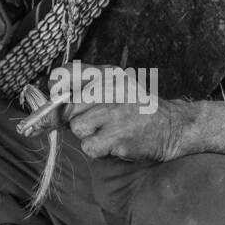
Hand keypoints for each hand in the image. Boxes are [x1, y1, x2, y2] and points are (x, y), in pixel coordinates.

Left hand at [57, 62, 190, 161]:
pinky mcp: (119, 137)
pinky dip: (99, 150)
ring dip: (89, 135)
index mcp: (108, 74)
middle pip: (68, 106)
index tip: (57, 99)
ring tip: (110, 132)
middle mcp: (111, 89)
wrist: (175, 127)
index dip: (56, 89)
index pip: (65, 74)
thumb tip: (50, 105)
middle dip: (75, 118)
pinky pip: (89, 147)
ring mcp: (115, 113)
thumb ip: (85, 87)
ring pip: (77, 128)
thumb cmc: (139, 109)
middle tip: (97, 122)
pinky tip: (115, 144)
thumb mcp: (116, 85)